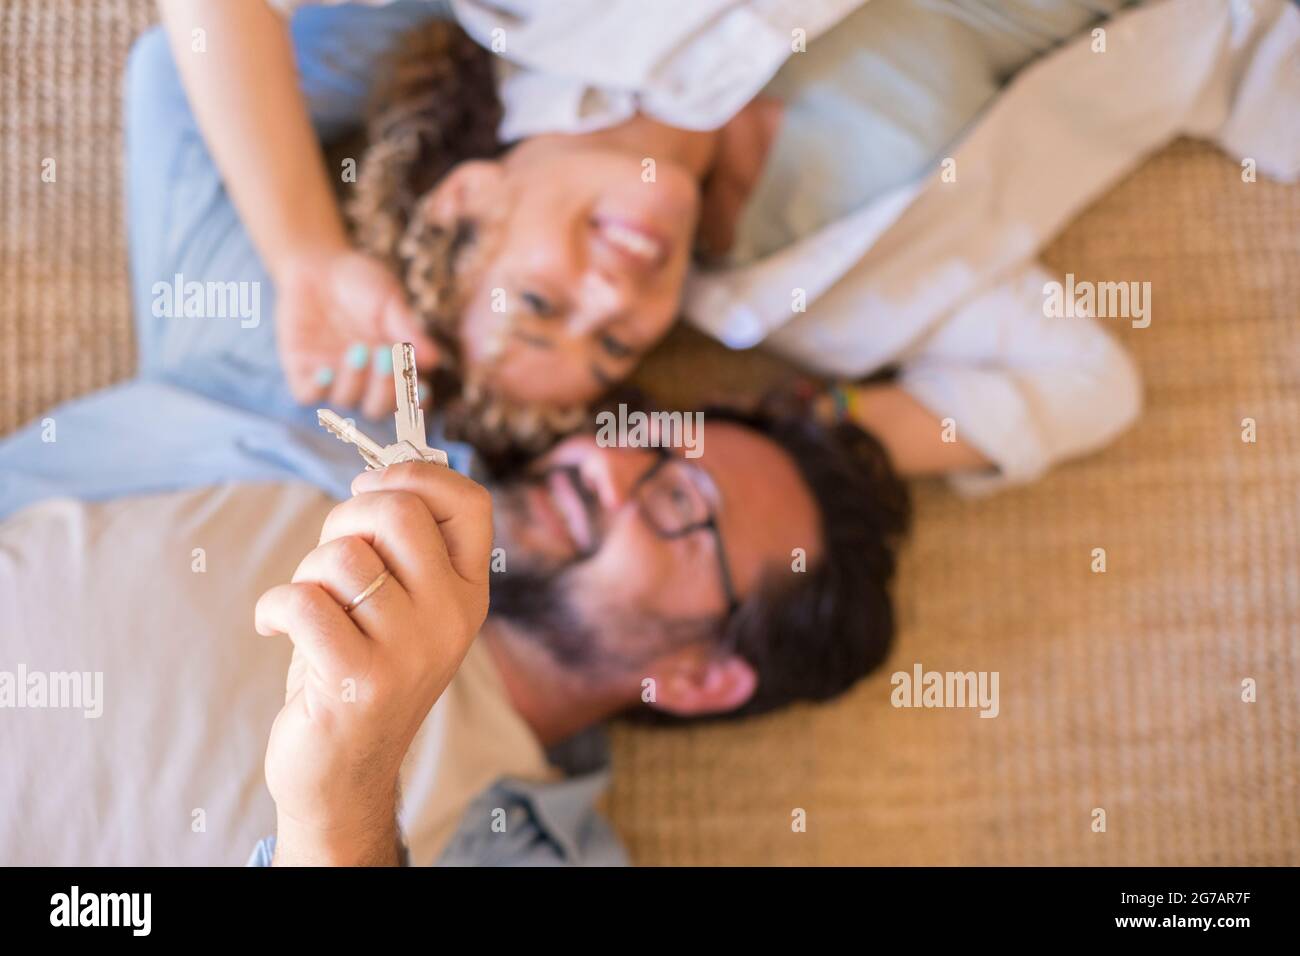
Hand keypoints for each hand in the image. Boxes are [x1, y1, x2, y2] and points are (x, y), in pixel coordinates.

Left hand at [254, 462, 492, 864]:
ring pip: (341, 558)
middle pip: (397, 512)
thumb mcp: (401, 606)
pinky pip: (303, 602)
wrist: (344, 772)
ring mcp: (410, 652)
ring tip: (307, 607)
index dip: (415, 475)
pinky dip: (273, 607)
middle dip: (342, 518)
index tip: (370, 489)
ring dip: (305, 572)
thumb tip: (375, 477)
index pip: (469, 502)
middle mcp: (452, 618)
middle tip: (327, 557)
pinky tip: (275, 627)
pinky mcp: (358, 681)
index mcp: (469, 593)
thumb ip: (401, 549)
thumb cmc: (360, 670)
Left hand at [274, 246, 438, 419]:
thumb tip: (435, 360)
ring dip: (355, 381)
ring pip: (345, 402)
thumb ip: (408, 330)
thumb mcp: (389, 300)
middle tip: (386, 357)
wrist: (316, 263)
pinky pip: (307, 395)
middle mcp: (362, 379)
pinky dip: (318, 389)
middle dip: (384, 390)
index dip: (415, 402)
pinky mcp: (301, 369)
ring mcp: (331, 376)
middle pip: (376, 409)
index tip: (421, 386)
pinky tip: (326, 371)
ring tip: (359, 349)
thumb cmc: (361, 280)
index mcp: (391, 368)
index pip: (407, 400)